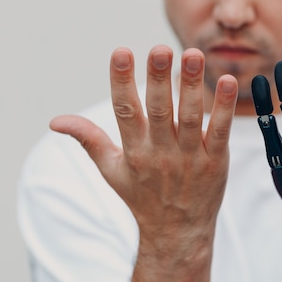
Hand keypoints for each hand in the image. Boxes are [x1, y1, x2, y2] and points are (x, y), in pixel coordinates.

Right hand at [51, 45, 237, 281]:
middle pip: (158, 110)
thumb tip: (55, 121)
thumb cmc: (143, 197)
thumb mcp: (111, 171)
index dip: (121, 81)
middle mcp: (160, 153)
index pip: (125, 111)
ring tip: (193, 55)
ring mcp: (189, 157)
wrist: (177, 232)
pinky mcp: (215, 161)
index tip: (120, 51)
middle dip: (158, 79)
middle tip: (160, 48)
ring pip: (190, 117)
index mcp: (133, 151)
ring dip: (192, 86)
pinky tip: (226, 82)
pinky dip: (223, 108)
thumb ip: (88, 140)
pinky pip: (219, 131)